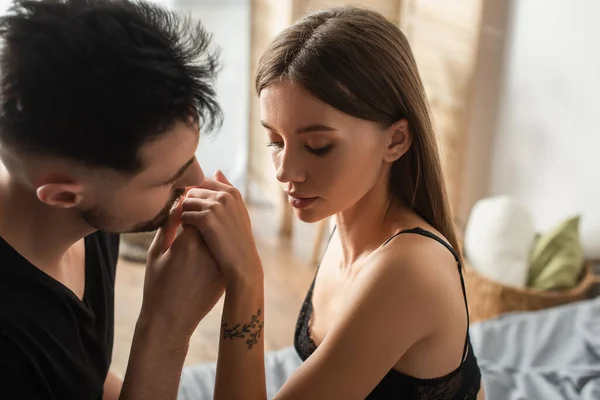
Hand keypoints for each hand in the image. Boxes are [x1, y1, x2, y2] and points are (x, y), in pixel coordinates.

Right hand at [140, 201, 224, 338]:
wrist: (170, 321)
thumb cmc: (157, 286)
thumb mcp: (155, 253)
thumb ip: (167, 227)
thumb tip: (178, 206)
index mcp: (189, 241)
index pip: (196, 210)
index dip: (189, 205)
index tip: (183, 205)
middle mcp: (208, 250)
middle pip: (212, 220)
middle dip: (205, 213)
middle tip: (196, 209)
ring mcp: (219, 263)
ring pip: (221, 235)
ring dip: (214, 228)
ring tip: (203, 226)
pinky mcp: (225, 273)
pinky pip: (224, 251)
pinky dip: (219, 244)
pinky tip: (209, 245)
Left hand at [181, 170, 262, 285]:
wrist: (242, 264)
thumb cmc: (238, 240)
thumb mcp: (237, 212)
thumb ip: (227, 190)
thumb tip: (216, 171)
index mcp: (232, 192)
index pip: (203, 183)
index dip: (194, 197)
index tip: (194, 212)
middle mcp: (224, 195)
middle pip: (191, 191)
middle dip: (187, 205)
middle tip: (188, 222)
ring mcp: (216, 206)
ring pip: (185, 202)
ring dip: (184, 215)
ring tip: (189, 229)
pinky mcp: (206, 219)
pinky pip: (184, 215)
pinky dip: (183, 225)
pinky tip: (189, 235)